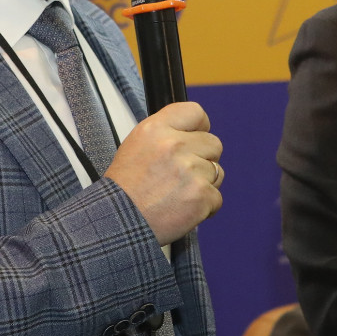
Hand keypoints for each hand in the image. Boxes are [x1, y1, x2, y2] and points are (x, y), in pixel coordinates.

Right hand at [103, 101, 222, 244]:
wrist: (119, 223)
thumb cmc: (125, 188)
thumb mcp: (136, 145)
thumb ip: (166, 132)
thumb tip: (195, 130)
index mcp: (156, 129)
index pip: (196, 112)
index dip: (199, 127)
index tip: (195, 138)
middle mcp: (175, 145)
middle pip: (214, 144)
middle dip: (203, 159)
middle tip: (182, 175)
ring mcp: (190, 171)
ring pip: (217, 172)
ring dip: (203, 184)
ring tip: (178, 194)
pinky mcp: (201, 196)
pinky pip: (216, 197)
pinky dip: (204, 207)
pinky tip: (182, 209)